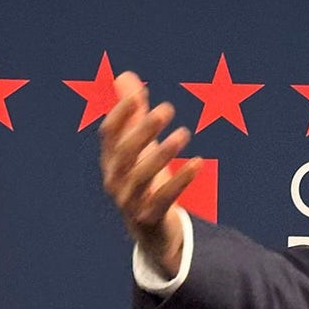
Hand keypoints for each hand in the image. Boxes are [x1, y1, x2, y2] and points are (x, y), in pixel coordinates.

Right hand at [99, 71, 201, 277]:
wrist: (152, 232)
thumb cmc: (145, 181)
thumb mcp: (139, 147)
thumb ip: (133, 113)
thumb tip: (125, 76)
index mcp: (111, 161)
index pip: (108, 134)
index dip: (121, 115)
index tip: (138, 95)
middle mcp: (115, 180)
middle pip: (124, 152)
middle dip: (143, 130)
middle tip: (167, 108)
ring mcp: (129, 201)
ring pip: (142, 176)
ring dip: (162, 152)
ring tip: (184, 132)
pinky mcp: (148, 217)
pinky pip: (164, 197)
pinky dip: (181, 180)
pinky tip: (199, 162)